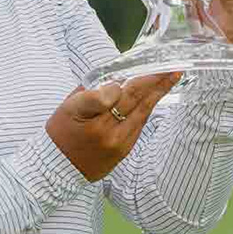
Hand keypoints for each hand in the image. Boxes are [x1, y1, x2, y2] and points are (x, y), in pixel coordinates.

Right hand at [46, 72, 181, 181]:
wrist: (60, 168)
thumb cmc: (62, 131)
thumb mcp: (67, 105)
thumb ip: (92, 90)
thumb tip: (117, 77)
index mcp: (81, 114)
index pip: (105, 95)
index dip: (116, 85)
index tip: (122, 77)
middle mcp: (101, 129)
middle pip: (132, 99)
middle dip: (153, 80)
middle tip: (170, 65)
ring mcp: (116, 141)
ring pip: (142, 111)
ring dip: (159, 92)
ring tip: (173, 76)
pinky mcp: (124, 150)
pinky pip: (140, 124)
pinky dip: (148, 107)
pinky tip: (157, 95)